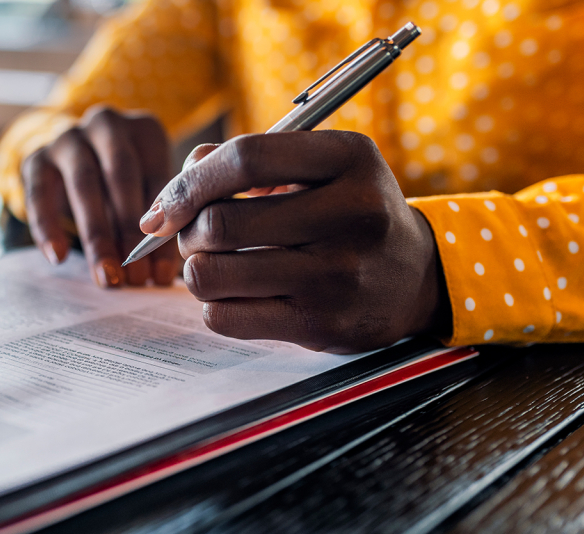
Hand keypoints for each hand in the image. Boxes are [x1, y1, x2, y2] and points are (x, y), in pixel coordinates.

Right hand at [22, 106, 180, 287]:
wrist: (70, 158)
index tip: (161, 274)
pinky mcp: (36, 157)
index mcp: (145, 130)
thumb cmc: (121, 184)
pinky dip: (48, 226)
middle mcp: (107, 124)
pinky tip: (58, 257)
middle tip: (135, 278)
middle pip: (120, 176)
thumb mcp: (146, 191)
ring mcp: (68, 137)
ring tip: (105, 275)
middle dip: (129, 231)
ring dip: (96, 234)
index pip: (158, 179)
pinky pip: (39, 192)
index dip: (162, 228)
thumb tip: (161, 275)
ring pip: (83, 183)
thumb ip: (156, 222)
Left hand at [143, 131, 448, 352]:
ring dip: (196, 269)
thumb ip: (250, 160)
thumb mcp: (320, 166)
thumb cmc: (349, 211)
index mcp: (350, 158)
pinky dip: (213, 305)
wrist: (416, 276)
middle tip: (195, 236)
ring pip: (212, 274)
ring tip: (213, 263)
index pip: (245, 159)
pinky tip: (234, 294)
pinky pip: (224, 317)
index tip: (167, 204)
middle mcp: (352, 215)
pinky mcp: (321, 324)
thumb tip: (175, 189)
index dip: (190, 181)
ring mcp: (337, 275)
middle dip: (188, 231)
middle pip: (220, 223)